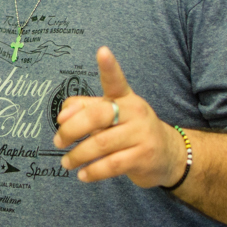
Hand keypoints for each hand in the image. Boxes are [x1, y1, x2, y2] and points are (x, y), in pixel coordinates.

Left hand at [54, 46, 184, 187]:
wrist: (168, 155)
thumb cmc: (131, 130)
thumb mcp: (112, 114)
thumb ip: (84, 109)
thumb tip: (62, 115)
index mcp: (125, 98)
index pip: (115, 80)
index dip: (109, 66)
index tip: (102, 52)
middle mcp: (135, 112)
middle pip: (97, 116)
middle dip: (72, 129)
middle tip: (58, 141)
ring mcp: (141, 134)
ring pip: (101, 144)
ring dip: (78, 155)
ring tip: (66, 162)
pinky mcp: (144, 157)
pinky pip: (112, 165)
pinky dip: (93, 171)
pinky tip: (83, 174)